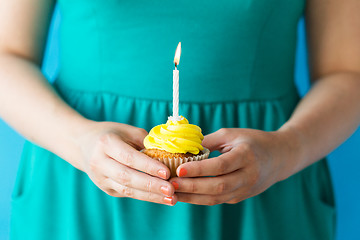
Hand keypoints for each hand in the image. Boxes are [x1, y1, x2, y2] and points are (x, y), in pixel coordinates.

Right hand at [78, 121, 176, 205]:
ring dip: (150, 196)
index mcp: (106, 143)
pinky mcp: (106, 188)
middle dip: (151, 185)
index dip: (148, 166)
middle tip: (171, 190)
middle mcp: (100, 162)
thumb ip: (146, 142)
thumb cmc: (111, 134)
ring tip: (170, 199)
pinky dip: (145, 196)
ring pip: (127, 189)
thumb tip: (169, 155)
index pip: (129, 157)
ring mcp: (101, 178)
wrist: (83, 145)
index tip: (166, 172)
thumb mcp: (127, 131)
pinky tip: (161, 198)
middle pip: (127, 177)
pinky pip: (127, 193)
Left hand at [170, 128, 294, 204]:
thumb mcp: (231, 134)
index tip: (179, 169)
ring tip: (173, 193)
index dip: (199, 169)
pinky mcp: (241, 197)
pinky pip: (218, 200)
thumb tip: (183, 149)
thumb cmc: (252, 141)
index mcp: (246, 155)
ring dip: (193, 197)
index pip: (221, 166)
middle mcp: (248, 175)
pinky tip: (185, 194)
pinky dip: (200, 199)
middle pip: (217, 186)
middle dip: (192, 187)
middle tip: (171, 184)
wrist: (279, 157)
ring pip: (216, 198)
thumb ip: (208, 142)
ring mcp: (246, 189)